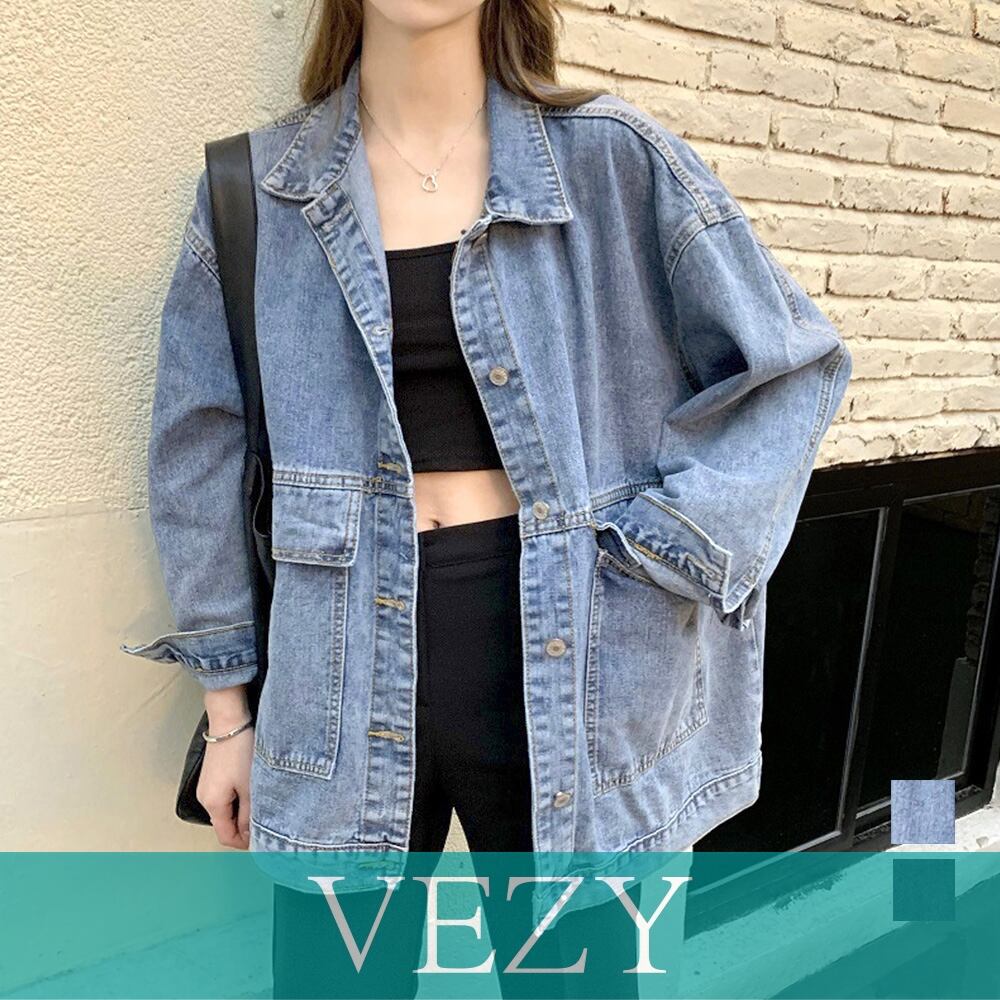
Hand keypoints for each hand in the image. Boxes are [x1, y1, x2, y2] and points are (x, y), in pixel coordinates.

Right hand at [197, 687, 253, 849]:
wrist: (230, 720)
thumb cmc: (239, 749)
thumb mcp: (251, 787)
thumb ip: (250, 815)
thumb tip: (251, 836)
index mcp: (212, 804)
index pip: (226, 837)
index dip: (245, 843)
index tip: (262, 840)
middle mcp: (205, 797)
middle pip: (226, 824)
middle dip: (245, 827)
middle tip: (267, 819)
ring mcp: (207, 785)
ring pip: (227, 809)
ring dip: (244, 811)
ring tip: (262, 800)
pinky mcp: (213, 775)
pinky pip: (226, 796)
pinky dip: (239, 798)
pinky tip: (253, 787)